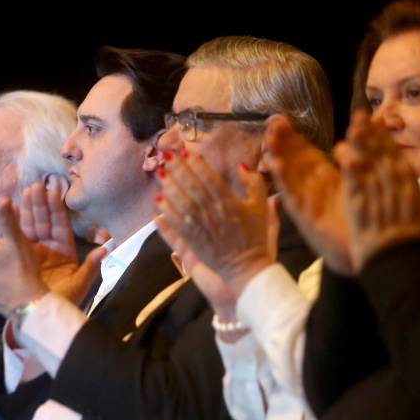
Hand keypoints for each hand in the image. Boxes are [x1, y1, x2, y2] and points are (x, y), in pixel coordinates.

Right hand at [20, 183, 105, 305]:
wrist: (40, 318)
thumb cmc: (63, 303)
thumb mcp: (79, 285)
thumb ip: (91, 266)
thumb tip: (106, 248)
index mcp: (65, 252)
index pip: (61, 226)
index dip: (57, 210)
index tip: (53, 194)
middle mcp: (49, 249)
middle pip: (45, 222)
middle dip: (40, 204)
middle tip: (36, 186)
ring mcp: (34, 251)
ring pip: (31, 226)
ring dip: (27, 209)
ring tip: (25, 192)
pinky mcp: (20, 256)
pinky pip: (17, 237)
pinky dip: (14, 224)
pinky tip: (10, 210)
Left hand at [155, 150, 276, 298]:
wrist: (247, 269)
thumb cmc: (255, 237)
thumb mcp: (261, 207)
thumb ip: (255, 183)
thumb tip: (241, 166)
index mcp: (230, 202)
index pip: (208, 177)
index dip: (195, 163)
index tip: (185, 151)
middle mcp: (213, 213)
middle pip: (191, 186)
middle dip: (177, 168)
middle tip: (165, 154)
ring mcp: (201, 228)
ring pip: (180, 202)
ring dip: (168, 186)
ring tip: (159, 172)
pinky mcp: (192, 242)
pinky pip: (175, 223)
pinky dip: (165, 211)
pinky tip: (158, 199)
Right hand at [266, 115, 352, 274]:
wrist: (367, 255)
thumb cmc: (361, 222)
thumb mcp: (357, 186)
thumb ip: (352, 162)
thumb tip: (345, 141)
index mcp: (325, 182)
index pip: (305, 155)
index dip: (294, 138)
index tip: (282, 120)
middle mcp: (312, 190)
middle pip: (293, 162)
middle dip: (282, 143)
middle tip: (272, 123)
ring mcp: (308, 204)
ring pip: (289, 177)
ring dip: (278, 157)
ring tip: (268, 138)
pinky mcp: (307, 218)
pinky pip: (292, 197)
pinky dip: (283, 181)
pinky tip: (274, 165)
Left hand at [336, 111, 419, 270]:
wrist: (407, 271)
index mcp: (413, 191)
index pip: (398, 159)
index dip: (386, 140)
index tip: (377, 123)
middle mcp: (396, 192)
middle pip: (382, 159)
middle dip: (371, 136)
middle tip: (359, 116)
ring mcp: (378, 202)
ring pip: (369, 169)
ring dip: (360, 147)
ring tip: (351, 129)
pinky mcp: (361, 215)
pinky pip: (355, 189)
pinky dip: (350, 172)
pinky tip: (344, 156)